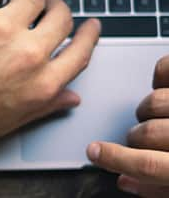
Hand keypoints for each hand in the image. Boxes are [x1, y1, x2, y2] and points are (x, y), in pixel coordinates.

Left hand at [0, 0, 100, 150]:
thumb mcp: (8, 121)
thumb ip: (44, 106)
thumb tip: (70, 96)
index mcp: (39, 83)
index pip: (81, 51)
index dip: (88, 34)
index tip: (89, 25)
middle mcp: (26, 53)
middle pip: (61, 15)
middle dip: (56, 10)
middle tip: (44, 11)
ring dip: (21, 0)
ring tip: (6, 9)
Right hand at [87, 55, 168, 196]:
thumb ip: (157, 187)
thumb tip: (124, 180)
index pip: (148, 165)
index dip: (116, 160)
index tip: (93, 152)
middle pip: (145, 133)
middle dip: (136, 138)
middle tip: (139, 138)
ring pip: (155, 102)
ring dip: (150, 109)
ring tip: (158, 115)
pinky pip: (167, 68)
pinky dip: (161, 72)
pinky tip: (162, 85)